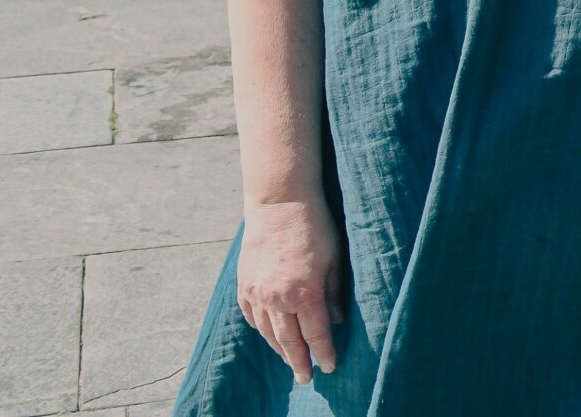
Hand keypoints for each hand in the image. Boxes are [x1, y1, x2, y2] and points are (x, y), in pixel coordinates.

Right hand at [238, 195, 344, 382]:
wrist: (279, 203)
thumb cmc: (314, 227)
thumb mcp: (335, 258)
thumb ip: (334, 293)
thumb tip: (336, 322)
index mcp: (304, 292)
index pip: (315, 334)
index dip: (323, 353)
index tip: (329, 368)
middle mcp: (278, 297)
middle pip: (289, 341)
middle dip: (299, 362)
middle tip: (306, 378)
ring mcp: (257, 292)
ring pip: (268, 333)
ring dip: (280, 350)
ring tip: (290, 362)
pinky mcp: (244, 285)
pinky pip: (252, 317)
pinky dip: (262, 330)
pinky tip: (270, 336)